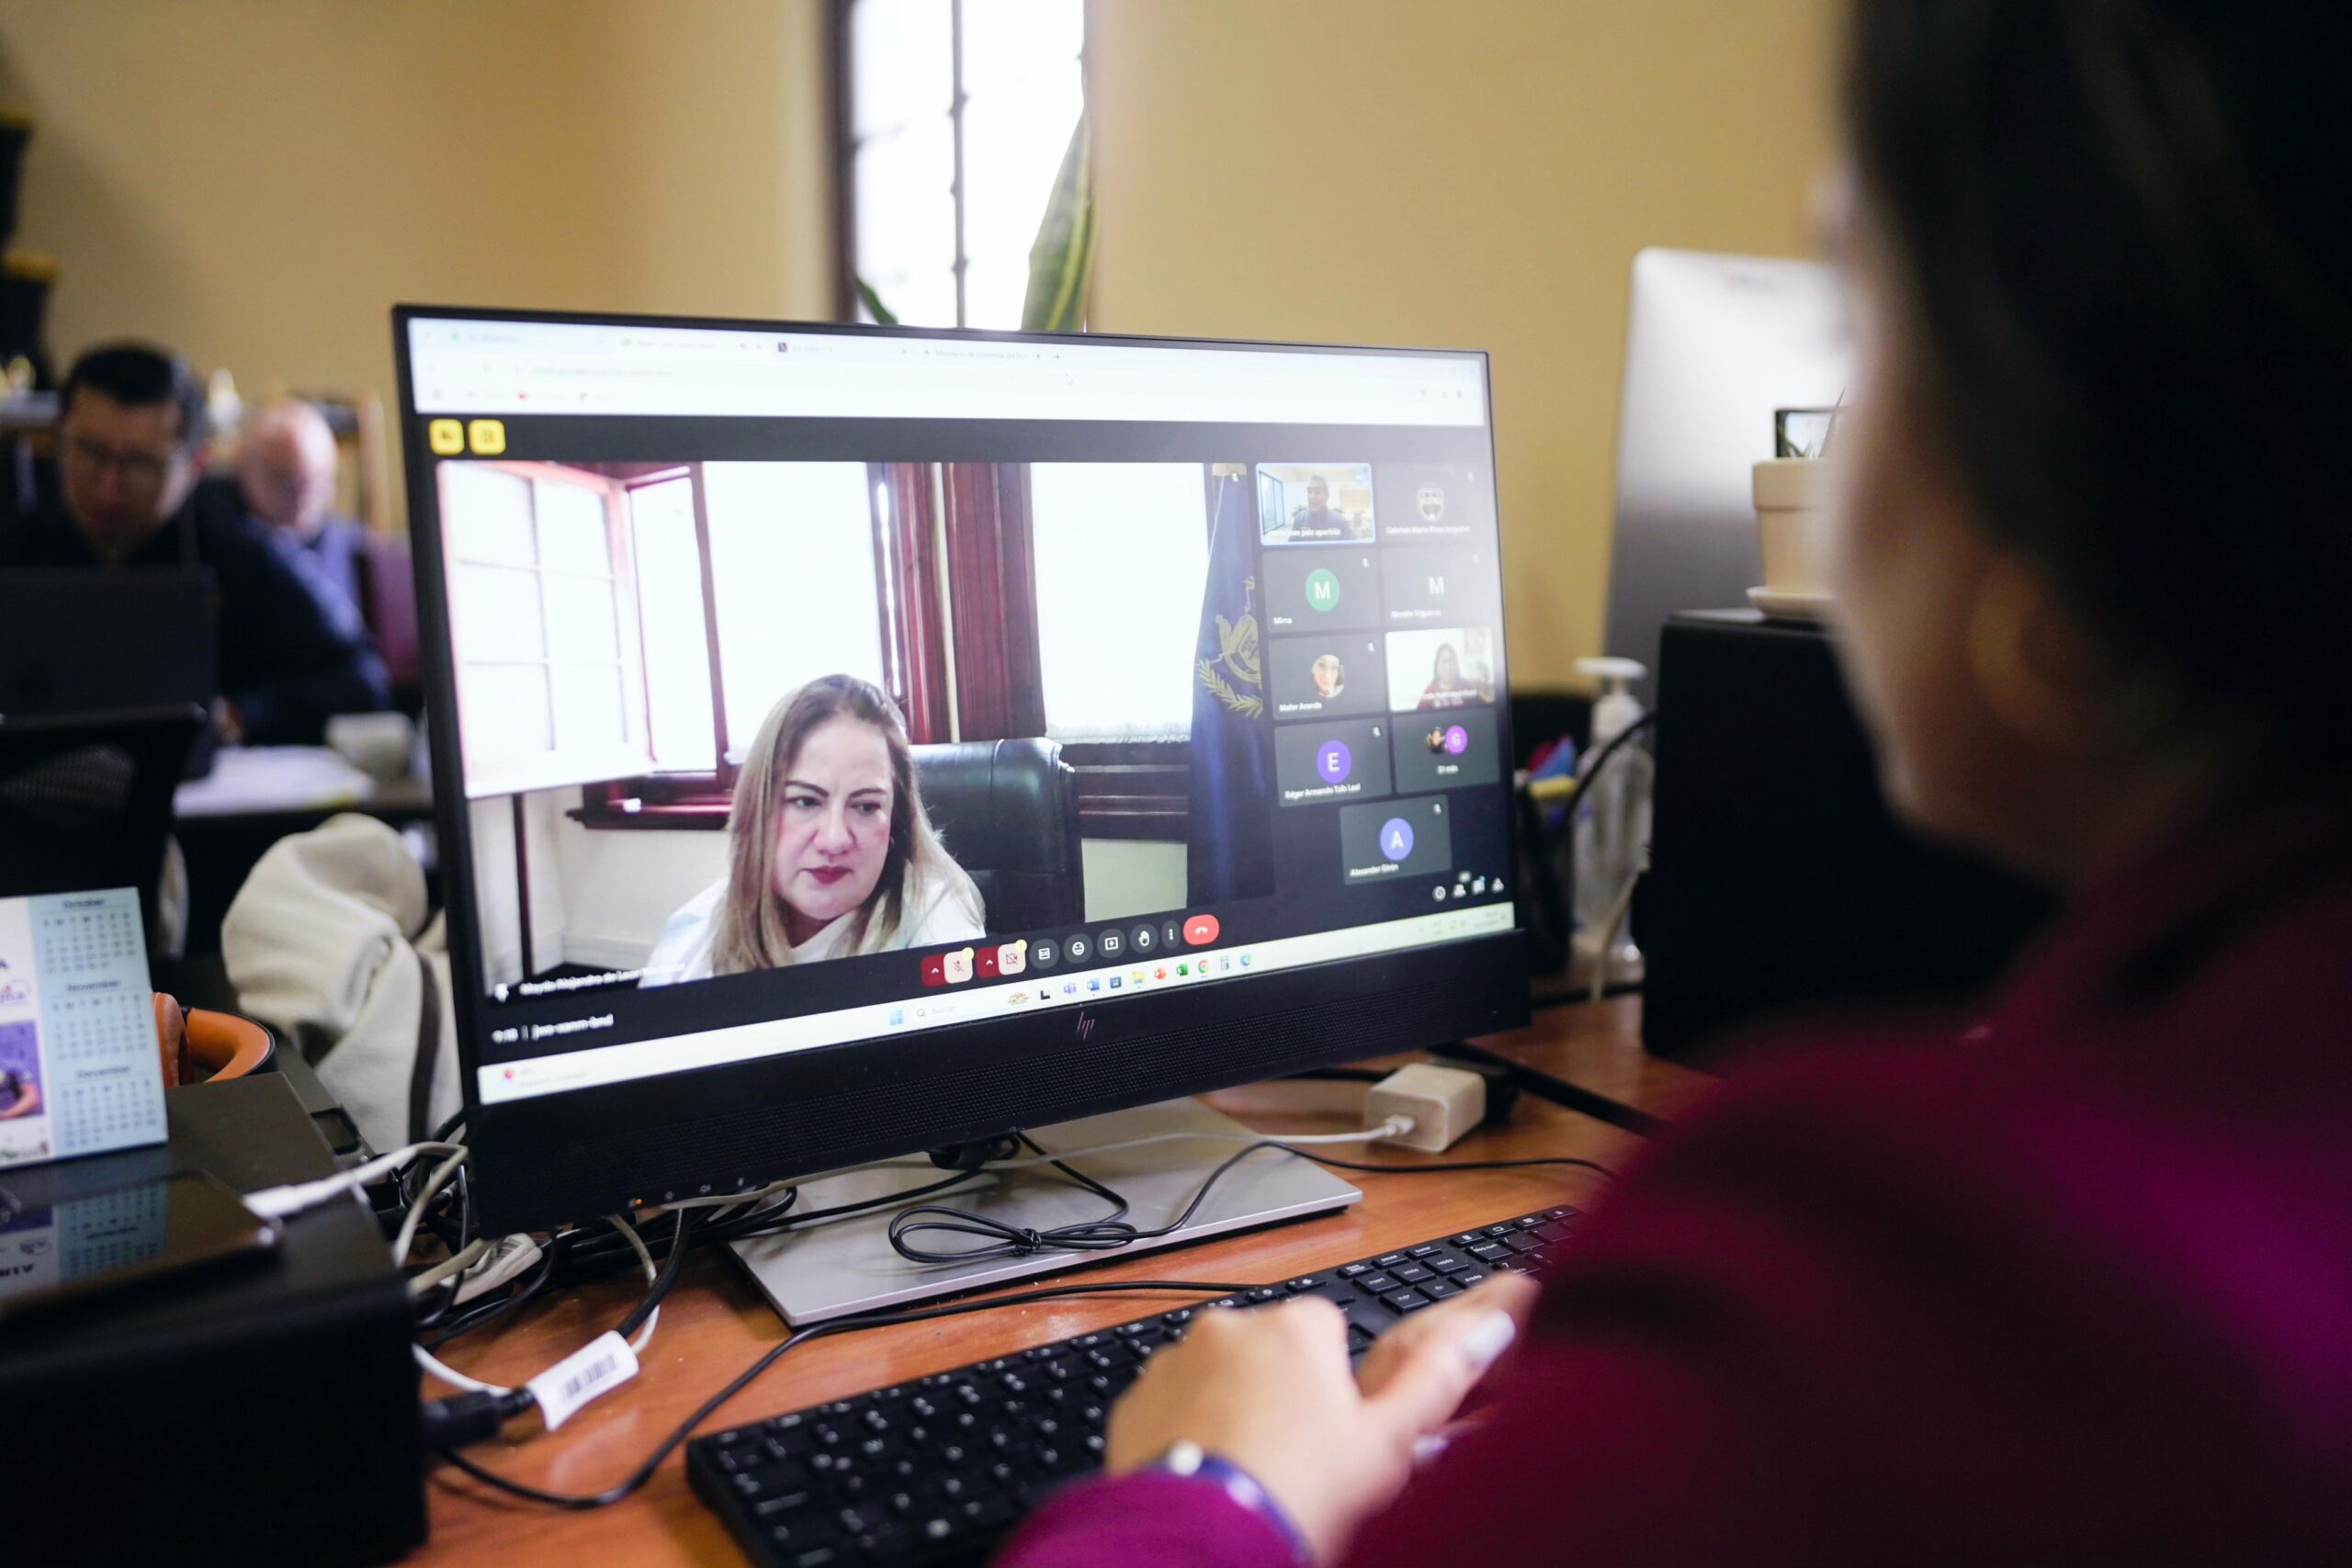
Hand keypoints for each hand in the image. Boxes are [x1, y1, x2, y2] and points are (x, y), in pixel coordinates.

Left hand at [1106, 1273, 1539, 1561]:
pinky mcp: (1135, 1400)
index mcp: (1297, 1326)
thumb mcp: (1389, 1442)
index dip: (1335, 1386)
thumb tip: (1489, 1330)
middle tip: (1295, 1459)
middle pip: (1269, 1350)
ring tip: (1250, 1472)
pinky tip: (1210, 1474)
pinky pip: (1171, 1406)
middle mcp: (1231, 1327)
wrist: (1206, 1540)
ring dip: (1231, 1407)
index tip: (1335, 1431)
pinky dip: (1187, 1431)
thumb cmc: (1301, 1493)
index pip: (1327, 1330)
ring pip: (1217, 1376)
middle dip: (1280, 1390)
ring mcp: (1176, 1360)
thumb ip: (1439, 1376)